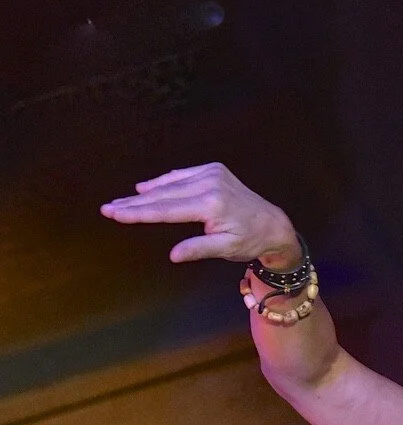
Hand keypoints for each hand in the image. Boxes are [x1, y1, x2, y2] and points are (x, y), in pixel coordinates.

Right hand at [100, 163, 298, 265]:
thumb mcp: (225, 249)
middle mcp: (209, 184)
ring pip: (170, 184)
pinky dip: (164, 181)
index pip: (166, 210)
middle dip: (134, 203)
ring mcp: (211, 173)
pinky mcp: (213, 169)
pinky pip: (181, 175)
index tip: (115, 213)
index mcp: (211, 205)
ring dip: (145, 193)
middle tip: (108, 207)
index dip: (138, 213)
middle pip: (163, 195)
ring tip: (121, 200)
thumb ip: (198, 249)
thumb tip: (173, 255)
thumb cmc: (250, 241)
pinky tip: (146, 188)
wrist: (273, 224)